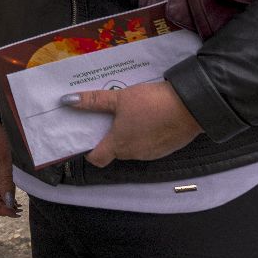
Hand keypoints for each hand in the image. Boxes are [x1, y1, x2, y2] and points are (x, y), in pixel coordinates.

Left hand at [64, 81, 202, 166]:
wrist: (191, 107)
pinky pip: (147, 144)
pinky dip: (143, 133)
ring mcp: (151, 153)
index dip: (88, 149)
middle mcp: (134, 154)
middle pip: (114, 150)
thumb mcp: (120, 98)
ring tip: (125, 112)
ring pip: (131, 147)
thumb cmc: (150, 104)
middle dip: (107, 135)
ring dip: (127, 133)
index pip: (96, 158)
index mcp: (119, 145)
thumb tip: (67, 101)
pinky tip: (146, 116)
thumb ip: (94, 101)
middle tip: (104, 115)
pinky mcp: (166, 148)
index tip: (85, 134)